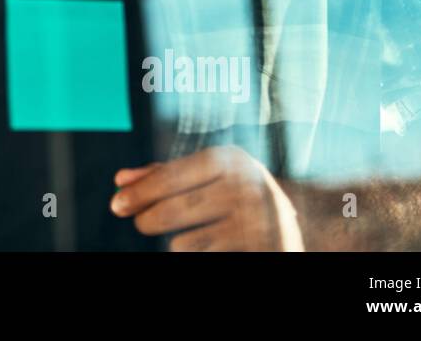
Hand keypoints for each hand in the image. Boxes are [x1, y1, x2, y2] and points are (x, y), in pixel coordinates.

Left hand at [110, 145, 303, 250]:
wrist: (303, 221)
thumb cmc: (241, 193)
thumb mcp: (211, 175)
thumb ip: (164, 174)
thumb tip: (120, 180)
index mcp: (230, 160)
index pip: (172, 176)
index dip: (141, 191)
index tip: (117, 203)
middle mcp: (244, 188)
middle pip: (173, 211)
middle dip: (147, 219)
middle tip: (140, 222)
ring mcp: (254, 224)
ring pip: (184, 244)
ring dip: (177, 243)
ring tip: (194, 234)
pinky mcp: (257, 251)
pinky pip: (203, 260)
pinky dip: (199, 254)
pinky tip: (212, 245)